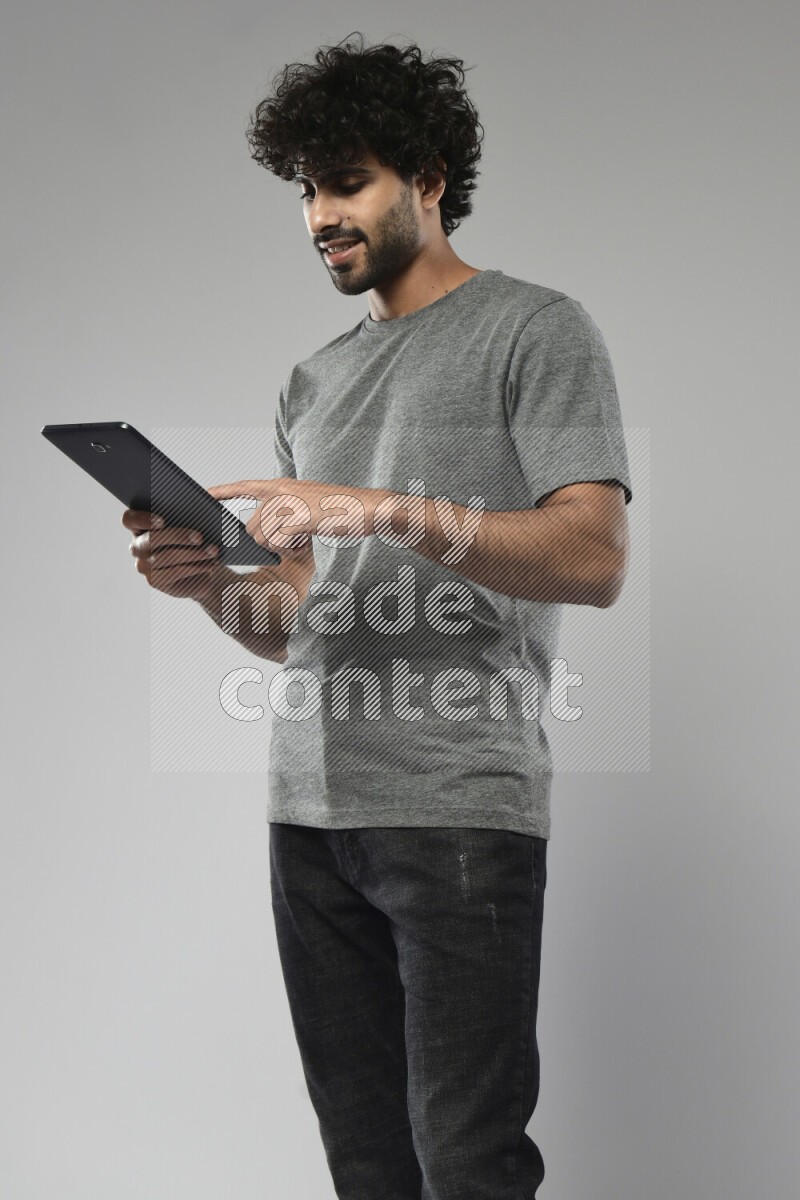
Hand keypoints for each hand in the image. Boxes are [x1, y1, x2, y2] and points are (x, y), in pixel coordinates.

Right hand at [122, 509, 224, 599]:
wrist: (201, 569)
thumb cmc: (194, 540)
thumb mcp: (191, 525)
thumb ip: (188, 515)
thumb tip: (201, 510)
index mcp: (140, 525)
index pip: (129, 519)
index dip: (143, 519)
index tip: (163, 520)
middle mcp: (137, 546)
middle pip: (151, 539)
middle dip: (177, 536)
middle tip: (200, 536)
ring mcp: (143, 565)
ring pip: (166, 557)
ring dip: (194, 553)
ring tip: (213, 550)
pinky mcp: (155, 581)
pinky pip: (175, 572)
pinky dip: (197, 566)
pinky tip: (211, 563)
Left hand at [206, 478, 392, 556]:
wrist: (368, 508)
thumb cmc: (341, 510)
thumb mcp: (307, 507)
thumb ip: (284, 516)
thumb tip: (267, 537)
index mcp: (282, 486)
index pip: (243, 486)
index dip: (222, 491)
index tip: (203, 493)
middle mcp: (281, 492)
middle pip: (251, 525)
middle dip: (266, 541)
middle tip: (292, 541)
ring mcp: (289, 504)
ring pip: (263, 537)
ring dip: (279, 547)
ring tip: (301, 541)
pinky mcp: (299, 518)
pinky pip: (278, 542)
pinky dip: (290, 549)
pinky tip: (305, 543)